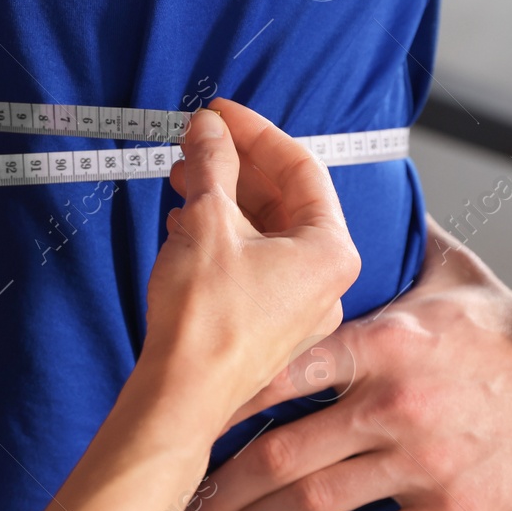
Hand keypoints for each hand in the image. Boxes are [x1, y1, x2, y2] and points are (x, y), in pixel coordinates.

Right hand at [142, 99, 360, 422]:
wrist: (180, 396)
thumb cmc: (205, 320)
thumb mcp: (206, 219)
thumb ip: (213, 162)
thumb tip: (209, 128)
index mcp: (331, 250)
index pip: (301, 167)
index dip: (255, 131)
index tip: (220, 114)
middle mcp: (326, 281)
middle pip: (284, 200)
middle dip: (235, 166)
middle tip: (197, 141)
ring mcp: (299, 308)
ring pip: (264, 233)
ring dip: (223, 198)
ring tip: (183, 177)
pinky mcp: (268, 327)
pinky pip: (252, 264)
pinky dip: (222, 236)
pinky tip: (184, 223)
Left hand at [184, 218, 511, 510]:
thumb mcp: (453, 275)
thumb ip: (400, 244)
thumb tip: (366, 200)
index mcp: (386, 343)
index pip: (286, 370)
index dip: (229, 400)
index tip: (192, 416)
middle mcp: (394, 404)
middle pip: (284, 452)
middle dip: (227, 481)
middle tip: (193, 496)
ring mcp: (421, 461)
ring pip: (316, 502)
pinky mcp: (452, 510)